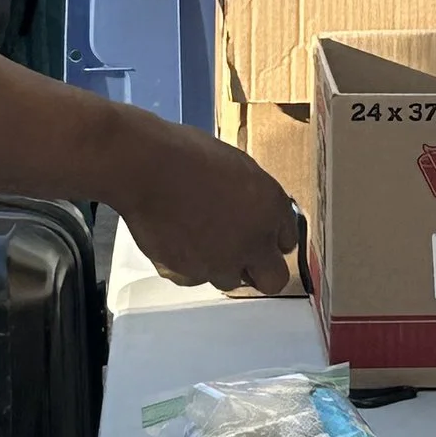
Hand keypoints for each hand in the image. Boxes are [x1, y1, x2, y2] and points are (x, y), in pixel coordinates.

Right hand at [109, 112, 301, 293]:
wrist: (148, 168)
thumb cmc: (188, 155)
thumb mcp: (238, 167)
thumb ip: (254, 197)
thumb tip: (253, 211)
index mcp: (271, 208)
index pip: (288, 242)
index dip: (271, 240)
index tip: (259, 237)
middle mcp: (254, 241)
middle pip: (273, 280)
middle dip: (260, 271)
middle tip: (242, 258)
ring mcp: (223, 262)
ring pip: (230, 281)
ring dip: (220, 266)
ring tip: (197, 239)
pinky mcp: (190, 274)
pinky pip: (195, 278)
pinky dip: (188, 266)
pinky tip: (176, 241)